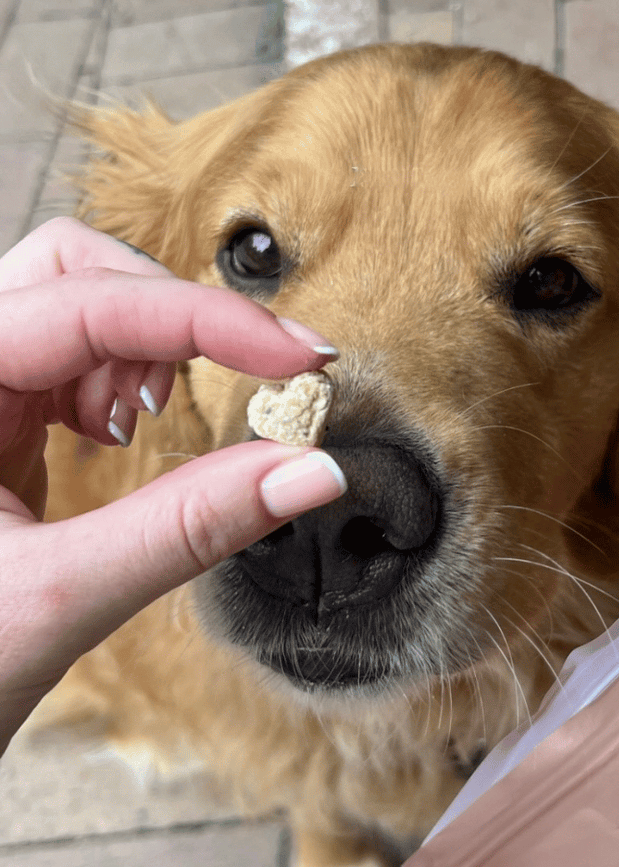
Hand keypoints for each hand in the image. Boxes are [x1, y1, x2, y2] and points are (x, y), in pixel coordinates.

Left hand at [0, 217, 345, 752]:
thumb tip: (312, 472)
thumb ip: (191, 527)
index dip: (211, 322)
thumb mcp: (57, 598)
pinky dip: (125, 383)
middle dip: (168, 320)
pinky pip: (71, 357)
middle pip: (75, 269)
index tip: (304, 358)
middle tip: (227, 389)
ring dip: (145, 354)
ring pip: (78, 303)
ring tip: (140, 430)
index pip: (87, 301)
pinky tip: (120, 434)